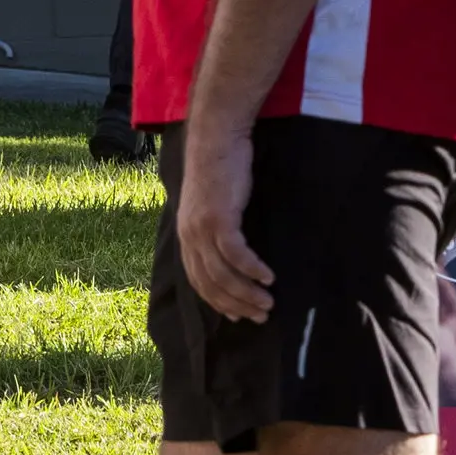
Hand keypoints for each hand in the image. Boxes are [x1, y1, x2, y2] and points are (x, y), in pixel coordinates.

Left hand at [174, 118, 276, 323]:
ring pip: (223, 274)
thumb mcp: (212, 203)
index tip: (238, 316)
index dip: (219, 302)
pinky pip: (236, 254)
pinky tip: (269, 277)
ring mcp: (202, 228)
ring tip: (268, 303)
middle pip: (211, 284)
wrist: (216, 138)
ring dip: (247, 293)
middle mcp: (190, 237)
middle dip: (236, 305)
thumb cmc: (219, 168)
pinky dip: (252, 269)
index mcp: (187, 236)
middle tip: (260, 316)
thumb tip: (230, 250)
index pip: (200, 281)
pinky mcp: (219, 217)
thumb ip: (215, 227)